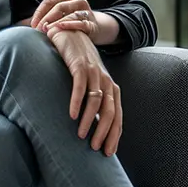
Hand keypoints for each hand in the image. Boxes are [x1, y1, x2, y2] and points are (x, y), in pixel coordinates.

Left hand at [31, 0, 94, 31]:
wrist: (95, 30)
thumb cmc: (72, 25)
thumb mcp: (58, 19)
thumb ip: (41, 20)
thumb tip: (19, 24)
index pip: (49, 2)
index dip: (39, 13)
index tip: (32, 25)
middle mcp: (77, 3)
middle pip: (59, 6)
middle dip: (47, 18)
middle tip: (39, 29)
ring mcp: (86, 13)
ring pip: (71, 14)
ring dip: (57, 22)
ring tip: (48, 30)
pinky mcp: (92, 24)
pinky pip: (82, 23)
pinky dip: (71, 25)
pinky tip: (62, 28)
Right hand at [48, 29, 122, 155]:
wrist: (70, 33)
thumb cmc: (77, 63)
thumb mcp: (89, 84)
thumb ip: (91, 102)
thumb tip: (89, 128)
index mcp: (111, 87)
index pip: (117, 115)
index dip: (114, 134)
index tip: (109, 153)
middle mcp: (106, 80)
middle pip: (110, 111)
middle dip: (105, 132)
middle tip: (96, 149)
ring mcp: (93, 72)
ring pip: (96, 101)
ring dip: (90, 120)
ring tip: (81, 136)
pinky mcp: (79, 65)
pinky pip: (80, 86)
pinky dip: (77, 102)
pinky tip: (72, 116)